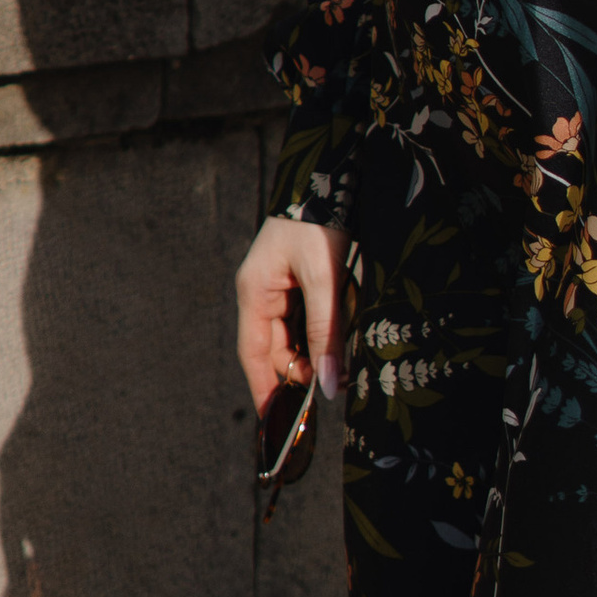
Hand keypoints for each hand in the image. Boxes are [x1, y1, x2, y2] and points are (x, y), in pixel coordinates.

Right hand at [234, 214, 347, 416]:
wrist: (333, 173)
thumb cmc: (319, 221)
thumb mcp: (325, 279)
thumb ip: (326, 332)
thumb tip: (328, 386)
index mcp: (254, 291)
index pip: (254, 355)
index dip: (264, 390)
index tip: (275, 424)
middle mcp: (262, 291)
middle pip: (277, 347)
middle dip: (301, 370)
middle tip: (332, 388)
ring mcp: (280, 284)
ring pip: (295, 333)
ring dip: (316, 350)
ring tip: (342, 362)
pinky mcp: (299, 277)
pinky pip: (307, 315)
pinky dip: (323, 330)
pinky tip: (342, 335)